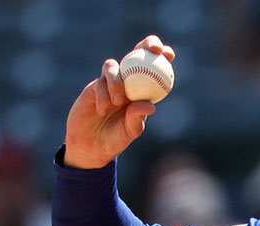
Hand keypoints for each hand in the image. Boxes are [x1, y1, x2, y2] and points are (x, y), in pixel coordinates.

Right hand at [63, 35, 175, 168]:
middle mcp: (127, 83)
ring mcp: (109, 83)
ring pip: (113, 67)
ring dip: (117, 82)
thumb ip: (137, 117)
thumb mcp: (130, 130)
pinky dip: (103, 94)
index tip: (168, 53)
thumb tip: (150, 106)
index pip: (154, 69)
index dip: (162, 56)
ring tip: (118, 102)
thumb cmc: (115, 139)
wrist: (91, 145)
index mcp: (143, 91)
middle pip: (136, 55)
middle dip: (146, 45)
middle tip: (153, 48)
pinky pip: (99, 82)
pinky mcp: (93, 87)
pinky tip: (102, 108)